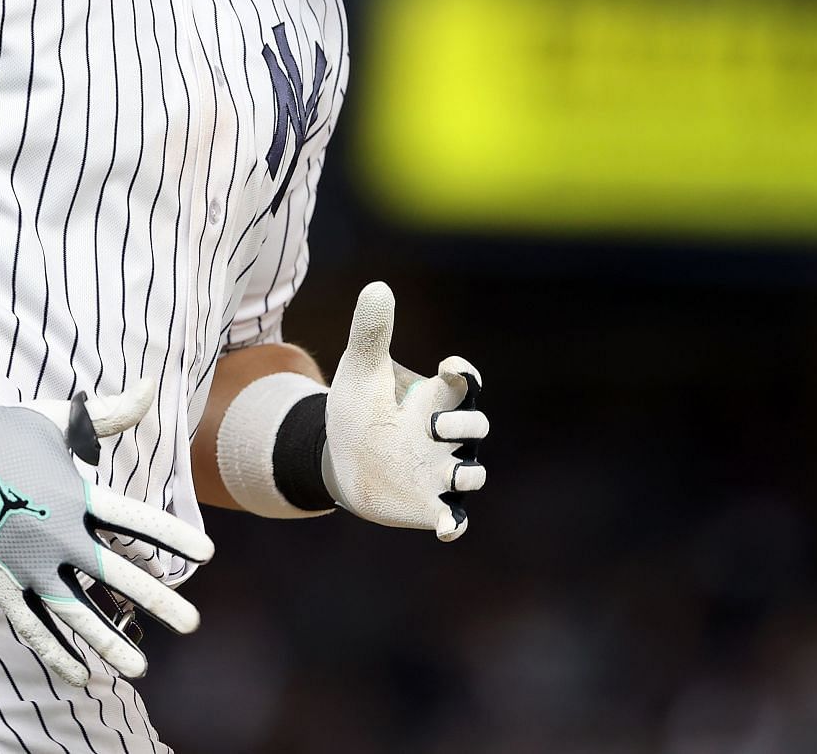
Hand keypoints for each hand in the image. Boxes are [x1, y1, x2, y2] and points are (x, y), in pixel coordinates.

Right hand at [0, 382, 213, 685]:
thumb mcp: (55, 419)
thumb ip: (107, 413)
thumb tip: (151, 384)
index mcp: (73, 495)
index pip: (135, 521)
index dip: (173, 538)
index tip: (207, 556)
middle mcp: (56, 535)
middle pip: (115, 576)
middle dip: (157, 601)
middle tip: (191, 624)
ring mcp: (26, 564)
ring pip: (76, 613)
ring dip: (109, 641)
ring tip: (141, 668)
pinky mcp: (0, 583)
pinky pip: (32, 626)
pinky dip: (55, 652)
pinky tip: (81, 674)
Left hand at [323, 281, 487, 539]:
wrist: (339, 458)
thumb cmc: (357, 410)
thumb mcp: (359, 370)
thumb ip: (370, 332)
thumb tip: (377, 287)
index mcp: (434, 398)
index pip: (465, 383)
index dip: (466, 374)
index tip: (449, 366)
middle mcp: (445, 436)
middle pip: (477, 425)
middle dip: (463, 423)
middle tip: (431, 423)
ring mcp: (439, 472)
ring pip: (473, 473)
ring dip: (465, 473)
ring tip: (445, 472)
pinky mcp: (428, 505)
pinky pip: (455, 518)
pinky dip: (456, 524)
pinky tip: (447, 528)